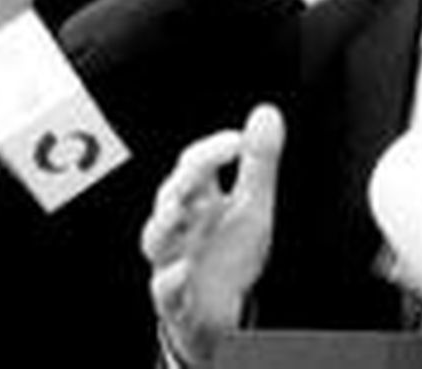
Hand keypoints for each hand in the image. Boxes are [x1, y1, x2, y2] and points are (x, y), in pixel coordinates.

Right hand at [140, 105, 283, 366]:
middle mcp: (181, 226)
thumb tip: (266, 112)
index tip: (236, 141)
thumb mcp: (253, 205)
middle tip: (196, 168)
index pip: (194, 165)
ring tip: (177, 212)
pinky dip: (170, 280)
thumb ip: (259, 161)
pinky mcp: (176, 299)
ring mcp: (173, 261)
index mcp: (198, 199)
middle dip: (180, 182)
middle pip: (169, 198)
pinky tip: (184, 269)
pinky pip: (164, 290)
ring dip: (163, 225)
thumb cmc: (230, 251)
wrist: (220, 309)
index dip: (211, 151)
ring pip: (155, 241)